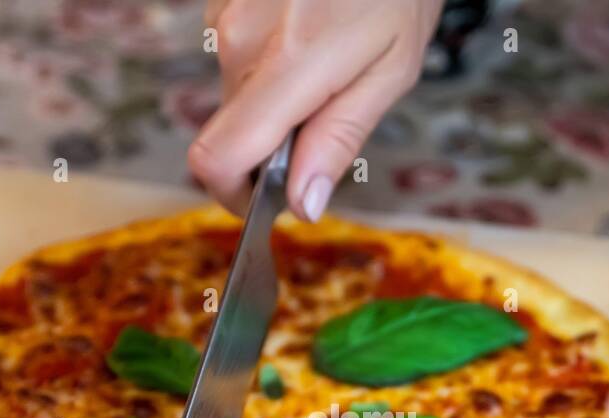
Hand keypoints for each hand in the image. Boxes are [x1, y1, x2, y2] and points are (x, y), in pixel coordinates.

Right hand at [189, 0, 442, 219]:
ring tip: (330, 69)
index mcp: (286, 65)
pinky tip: (312, 41)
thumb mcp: (391, 72)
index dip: (233, 197)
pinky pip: (238, 61)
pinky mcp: (226, 3)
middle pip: (231, 133)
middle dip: (271, 148)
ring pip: (236, 98)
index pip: (218, 157)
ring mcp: (227, 16)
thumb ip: (339, 141)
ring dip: (275, 106)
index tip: (265, 205)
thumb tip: (304, 205)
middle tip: (328, 121)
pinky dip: (270, 71)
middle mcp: (240, 40)